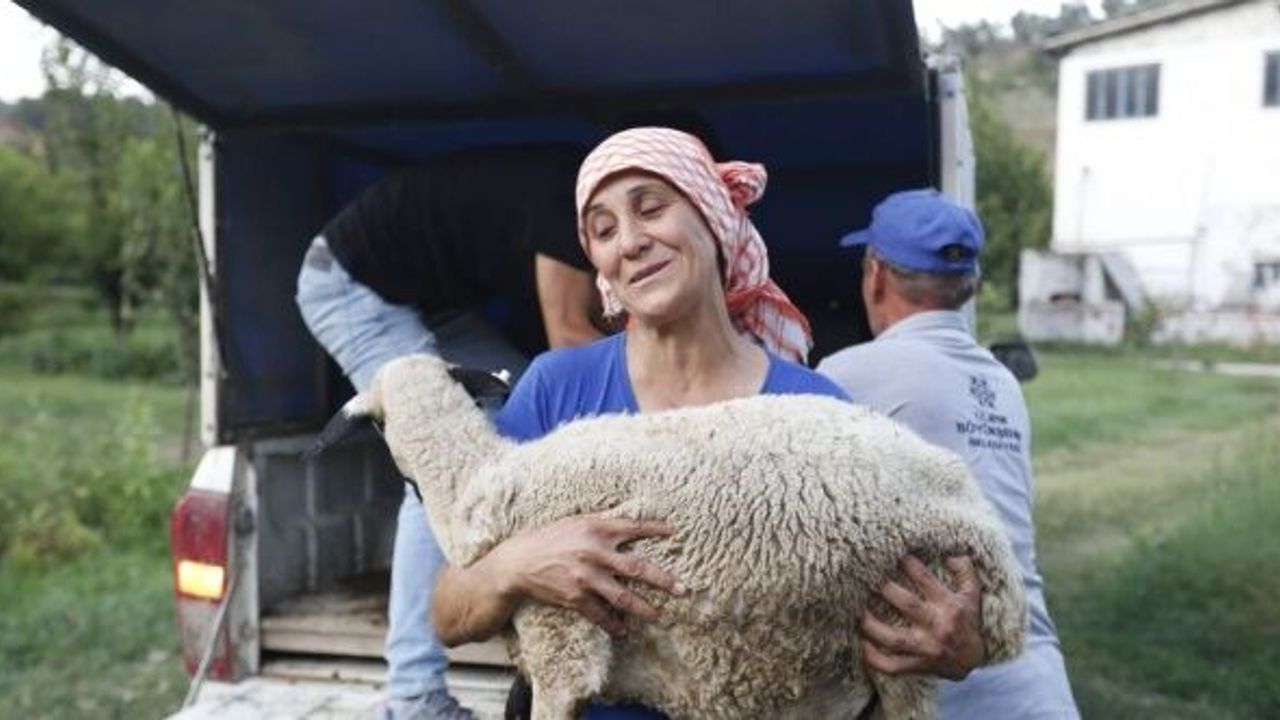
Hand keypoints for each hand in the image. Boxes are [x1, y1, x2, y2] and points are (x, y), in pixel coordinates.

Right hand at [488, 515, 685, 634]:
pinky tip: (624, 630)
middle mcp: (594, 553)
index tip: (675, 533)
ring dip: (644, 609)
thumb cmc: (550, 538)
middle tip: (684, 590)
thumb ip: (603, 523)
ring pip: (623, 597)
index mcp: (596, 529)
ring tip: (660, 617)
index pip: (634, 528)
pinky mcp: (575, 598)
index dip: (656, 530)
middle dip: (664, 580)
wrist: (518, 561)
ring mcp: (586, 577)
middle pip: (638, 568)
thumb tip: (630, 520)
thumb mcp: (576, 522)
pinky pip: (600, 615)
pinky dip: (613, 624)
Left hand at [861, 554, 985, 679]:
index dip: (908, 564)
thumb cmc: (967, 621)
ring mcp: (925, 649)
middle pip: (908, 606)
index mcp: (949, 606)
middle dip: (886, 589)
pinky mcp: (916, 665)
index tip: (893, 552)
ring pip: (894, 639)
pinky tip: (861, 643)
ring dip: (872, 626)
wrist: (971, 660)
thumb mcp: (972, 594)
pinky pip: (892, 666)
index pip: (926, 580)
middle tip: (867, 576)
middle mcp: (937, 627)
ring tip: (856, 611)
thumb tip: (950, 554)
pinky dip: (874, 658)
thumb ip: (964, 571)